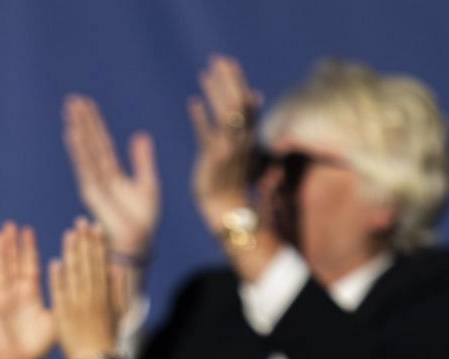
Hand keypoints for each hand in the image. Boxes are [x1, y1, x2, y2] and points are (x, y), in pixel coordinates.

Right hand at [0, 222, 54, 358]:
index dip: (28, 249)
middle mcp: (14, 293)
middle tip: (10, 224)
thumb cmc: (39, 344)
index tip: (29, 230)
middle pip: (12, 264)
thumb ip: (63, 301)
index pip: (29, 266)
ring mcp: (0, 300)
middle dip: (11, 245)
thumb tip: (78, 283)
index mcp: (31, 294)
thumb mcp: (56, 319)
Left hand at [49, 220, 120, 358]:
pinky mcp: (64, 316)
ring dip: (72, 254)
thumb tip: (118, 266)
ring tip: (68, 235)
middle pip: (89, 264)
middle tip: (80, 222)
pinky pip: (60, 295)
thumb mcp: (120, 311)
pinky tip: (54, 262)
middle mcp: (93, 297)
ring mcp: (78, 306)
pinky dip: (58, 279)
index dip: (98, 243)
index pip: (102, 263)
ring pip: (75, 275)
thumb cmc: (107, 337)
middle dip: (85, 241)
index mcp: (106, 294)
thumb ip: (119, 288)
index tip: (95, 227)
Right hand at [64, 95, 159, 260]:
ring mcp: (94, 184)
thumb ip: (142, 160)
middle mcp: (100, 176)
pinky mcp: (93, 193)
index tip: (85, 104)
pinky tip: (72, 133)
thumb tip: (140, 135)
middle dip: (82, 121)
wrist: (139, 243)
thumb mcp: (148, 183)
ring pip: (85, 150)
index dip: (93, 123)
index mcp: (112, 173)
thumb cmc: (144, 220)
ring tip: (70, 110)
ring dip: (78, 129)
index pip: (101, 142)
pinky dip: (78, 149)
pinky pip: (84, 165)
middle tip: (72, 99)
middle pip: (90, 142)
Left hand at [187, 54, 262, 227]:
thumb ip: (247, 120)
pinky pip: (208, 135)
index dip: (237, 80)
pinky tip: (193, 102)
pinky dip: (201, 117)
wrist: (227, 207)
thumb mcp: (243, 146)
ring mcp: (229, 149)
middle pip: (237, 102)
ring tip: (204, 74)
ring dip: (216, 92)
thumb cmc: (232, 177)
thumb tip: (254, 94)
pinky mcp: (214, 160)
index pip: (245, 101)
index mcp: (249, 134)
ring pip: (225, 114)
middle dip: (228, 79)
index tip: (228, 63)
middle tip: (216, 60)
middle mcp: (242, 139)